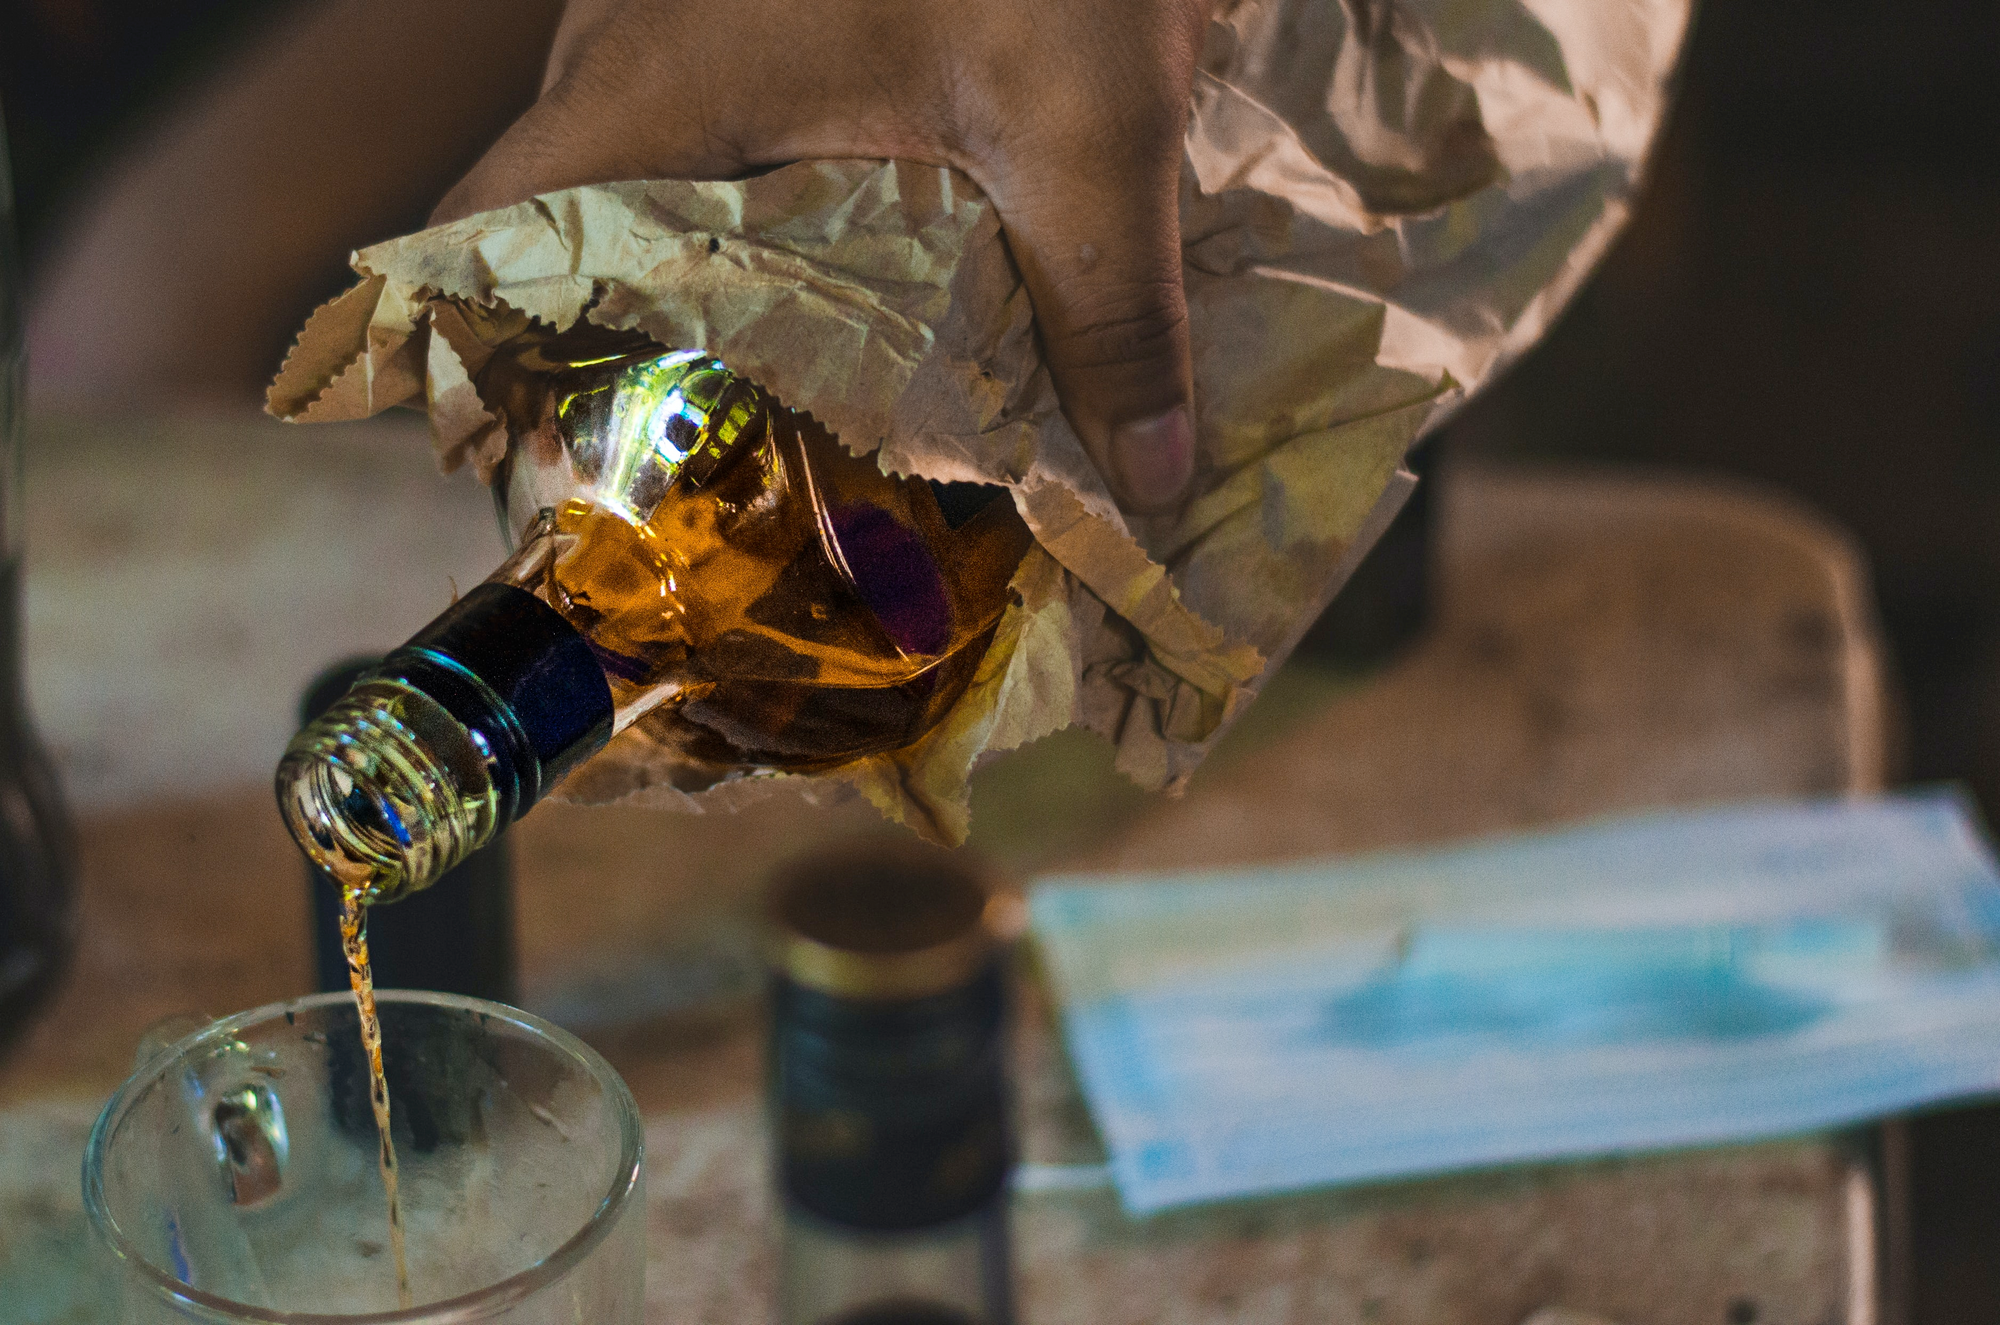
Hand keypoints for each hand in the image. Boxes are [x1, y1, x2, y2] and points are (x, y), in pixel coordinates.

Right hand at [433, 0, 1205, 511]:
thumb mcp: (1091, 127)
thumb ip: (1110, 312)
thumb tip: (1148, 476)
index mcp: (651, 88)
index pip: (477, 242)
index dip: (473, 366)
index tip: (521, 466)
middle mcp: (624, 42)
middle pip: (551, 227)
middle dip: (598, 353)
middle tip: (674, 471)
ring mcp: (670, 6)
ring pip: (624, 171)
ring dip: (670, 280)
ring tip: (746, 396)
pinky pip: (691, 121)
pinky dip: (731, 209)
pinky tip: (818, 275)